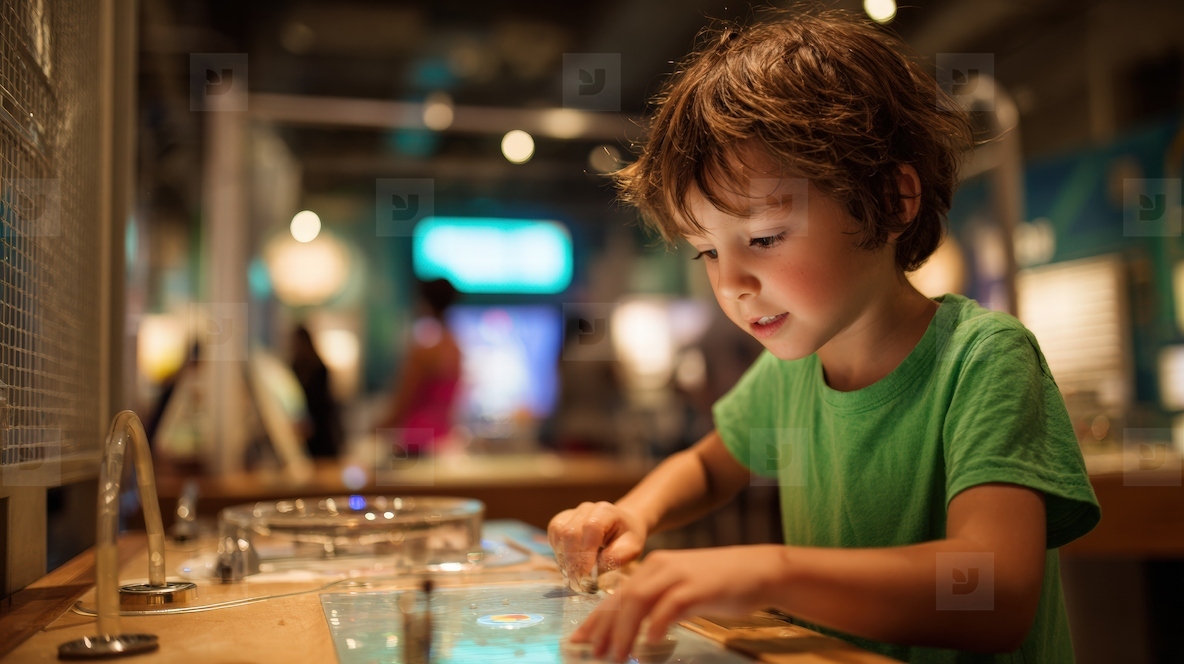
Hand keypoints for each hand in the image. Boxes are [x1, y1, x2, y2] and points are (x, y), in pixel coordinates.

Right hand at [548, 501, 647, 592]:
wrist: (621, 526)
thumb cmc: (627, 538)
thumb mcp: (632, 549)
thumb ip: (616, 557)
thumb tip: (594, 570)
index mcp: (606, 512)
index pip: (591, 528)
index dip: (586, 552)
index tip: (587, 575)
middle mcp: (586, 509)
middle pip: (570, 532)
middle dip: (572, 561)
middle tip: (578, 582)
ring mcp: (572, 513)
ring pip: (558, 533)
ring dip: (563, 558)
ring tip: (573, 575)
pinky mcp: (561, 520)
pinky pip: (553, 534)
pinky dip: (558, 552)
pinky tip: (569, 564)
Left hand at [570, 546, 785, 662]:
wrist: (758, 570)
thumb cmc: (719, 584)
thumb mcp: (681, 589)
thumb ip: (657, 603)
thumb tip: (632, 631)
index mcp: (653, 568)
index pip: (616, 596)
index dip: (596, 620)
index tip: (579, 641)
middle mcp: (659, 567)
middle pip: (622, 600)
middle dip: (605, 630)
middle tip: (595, 656)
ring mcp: (677, 575)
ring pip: (638, 602)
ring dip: (624, 632)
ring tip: (617, 657)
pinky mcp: (696, 587)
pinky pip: (669, 606)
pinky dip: (657, 625)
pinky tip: (651, 642)